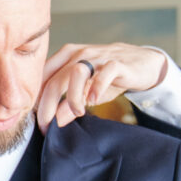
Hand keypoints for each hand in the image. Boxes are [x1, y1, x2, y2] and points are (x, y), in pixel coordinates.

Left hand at [35, 44, 168, 129]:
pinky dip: (98, 87)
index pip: (43, 78)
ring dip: (72, 96)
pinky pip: (106, 72)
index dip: (37, 100)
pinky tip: (94, 101)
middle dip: (48, 106)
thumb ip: (68, 104)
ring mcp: (98, 57)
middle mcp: (79, 54)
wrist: (142, 62)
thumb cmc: (108, 77)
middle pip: (56, 79)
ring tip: (77, 113)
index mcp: (66, 57)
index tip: (37, 122)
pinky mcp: (118, 62)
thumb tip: (54, 122)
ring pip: (77, 72)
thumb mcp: (86, 92)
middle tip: (48, 126)